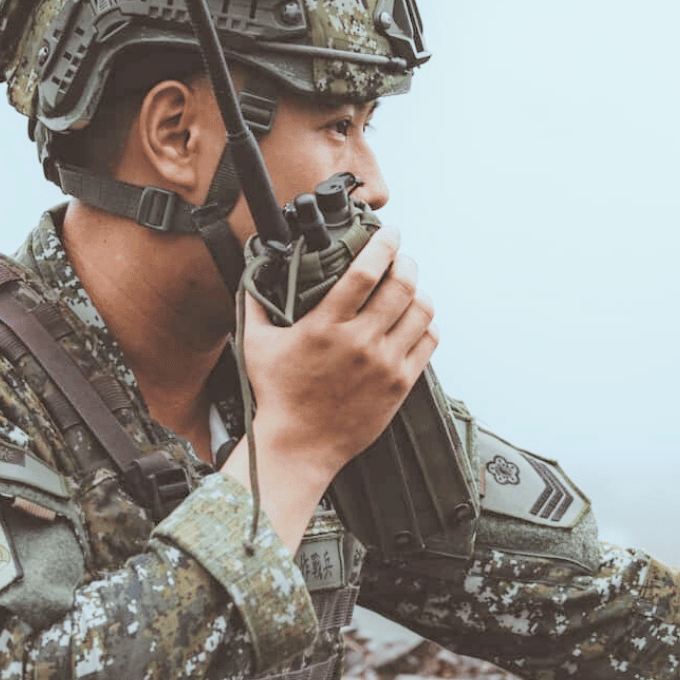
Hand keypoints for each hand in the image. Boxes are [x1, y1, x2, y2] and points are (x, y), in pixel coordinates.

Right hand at [241, 223, 437, 483]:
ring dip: (418, 290)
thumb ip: (254, 303)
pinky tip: (412, 319)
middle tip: (400, 257)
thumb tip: (252, 270)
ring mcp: (384, 364)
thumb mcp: (255, 345)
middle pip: (402, 284)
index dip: (383, 244)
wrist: (299, 447)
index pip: (365, 271)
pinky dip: (425, 322)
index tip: (389, 232)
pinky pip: (428, 340)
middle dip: (406, 261)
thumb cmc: (276, 396)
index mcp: (325, 326)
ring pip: (421, 310)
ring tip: (408, 287)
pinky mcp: (400, 384)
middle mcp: (359, 342)